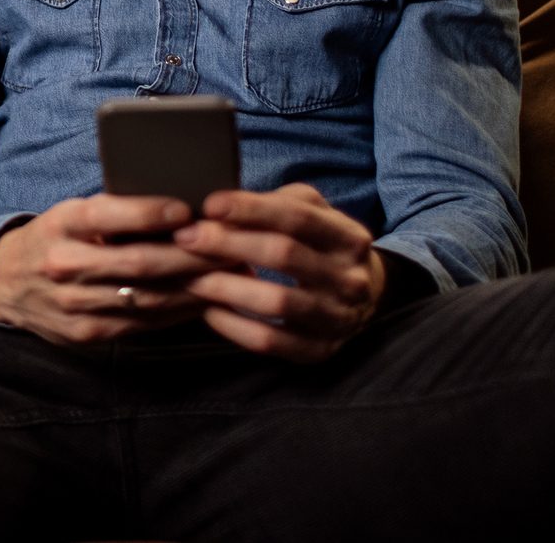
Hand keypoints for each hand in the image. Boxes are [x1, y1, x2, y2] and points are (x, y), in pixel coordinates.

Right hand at [0, 194, 226, 344]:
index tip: (188, 208)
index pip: (105, 214)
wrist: (2, 282)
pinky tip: (203, 299)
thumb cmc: (53, 237)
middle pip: (137, 262)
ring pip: (146, 297)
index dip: (148, 212)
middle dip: (190, 254)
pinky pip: (142, 322)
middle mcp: (64, 265)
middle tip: (231, 245)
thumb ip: (114, 213)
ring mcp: (75, 305)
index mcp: (60, 225)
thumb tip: (180, 208)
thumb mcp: (70, 213)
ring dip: (194, 286)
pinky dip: (177, 310)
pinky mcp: (86, 333)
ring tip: (230, 274)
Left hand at [175, 183, 386, 363]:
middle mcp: (350, 279)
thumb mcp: (315, 214)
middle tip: (187, 238)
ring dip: (226, 288)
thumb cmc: (321, 245)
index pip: (297, 217)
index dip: (251, 208)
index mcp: (349, 237)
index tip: (209, 204)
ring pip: (276, 302)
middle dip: (228, 244)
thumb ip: (278, 203)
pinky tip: (208, 311)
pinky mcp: (320, 350)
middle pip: (283, 255)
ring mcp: (338, 318)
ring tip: (190, 276)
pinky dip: (234, 327)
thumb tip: (221, 204)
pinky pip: (271, 342)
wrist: (367, 297)